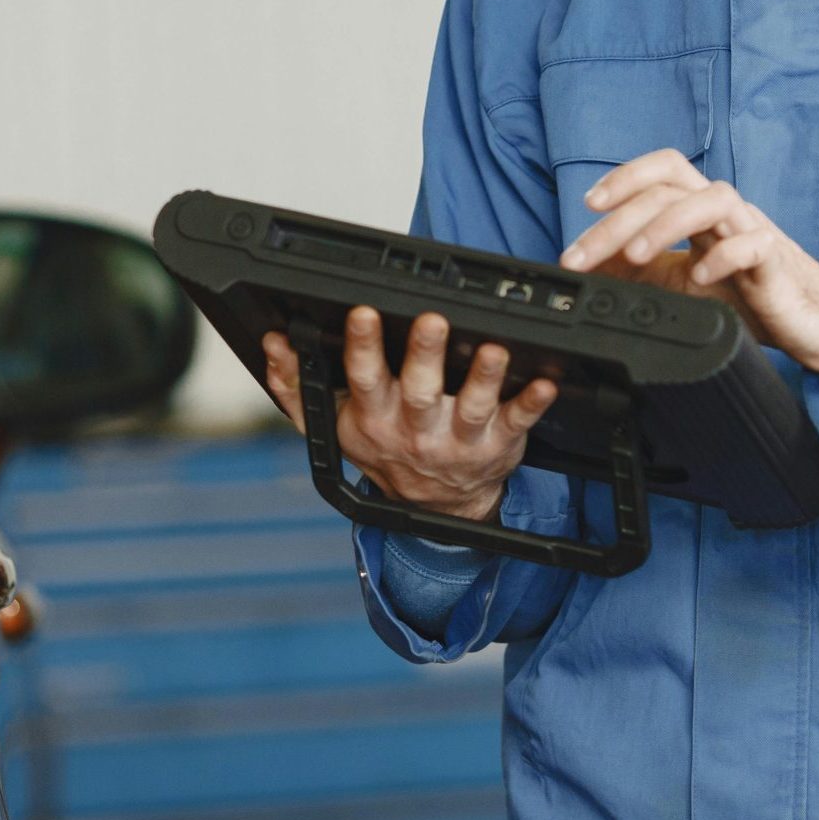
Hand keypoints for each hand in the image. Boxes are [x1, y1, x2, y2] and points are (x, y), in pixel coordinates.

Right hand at [259, 307, 556, 522]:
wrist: (436, 507)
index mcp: (374, 416)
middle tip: (431, 319)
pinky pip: (518, 422)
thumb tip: (273, 345)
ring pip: (471, 405)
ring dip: (483, 376)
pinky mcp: (498, 443)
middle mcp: (415, 428)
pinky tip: (545, 382)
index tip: (364, 312)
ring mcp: (459, 438)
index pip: (363, 376)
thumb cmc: (385, 450)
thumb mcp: (332, 424)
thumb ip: (297, 386)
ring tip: (493, 348)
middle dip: (423, 353)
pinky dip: (532, 403)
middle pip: (419, 389)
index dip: (362, 345)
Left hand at [558, 149, 818, 376]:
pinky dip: (723, 256)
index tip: (587, 205)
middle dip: (620, 219)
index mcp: (700, 210)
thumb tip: (588, 267)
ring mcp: (751, 230)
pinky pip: (752, 244)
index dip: (625, 177)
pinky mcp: (775, 261)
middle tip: (582, 255)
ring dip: (665, 225)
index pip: (663, 170)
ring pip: (712, 200)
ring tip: (635, 256)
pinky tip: (700, 277)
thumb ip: (638, 271)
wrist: (807, 323)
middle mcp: (724, 211)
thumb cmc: (745, 296)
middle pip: (671, 189)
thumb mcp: (677, 283)